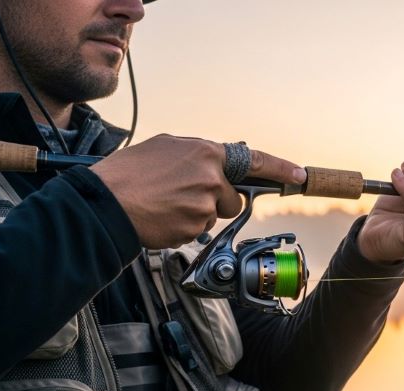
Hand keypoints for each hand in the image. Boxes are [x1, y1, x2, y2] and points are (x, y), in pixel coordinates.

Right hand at [92, 134, 305, 248]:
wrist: (104, 202)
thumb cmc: (128, 173)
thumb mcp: (165, 147)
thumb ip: (197, 154)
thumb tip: (215, 162)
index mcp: (206, 152)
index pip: (255, 160)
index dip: (281, 168)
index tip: (299, 175)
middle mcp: (211, 177)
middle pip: (232, 198)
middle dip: (215, 200)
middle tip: (182, 195)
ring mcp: (205, 204)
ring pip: (214, 215)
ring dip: (196, 214)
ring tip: (166, 204)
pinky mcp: (195, 226)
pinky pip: (198, 230)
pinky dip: (183, 226)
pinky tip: (163, 217)